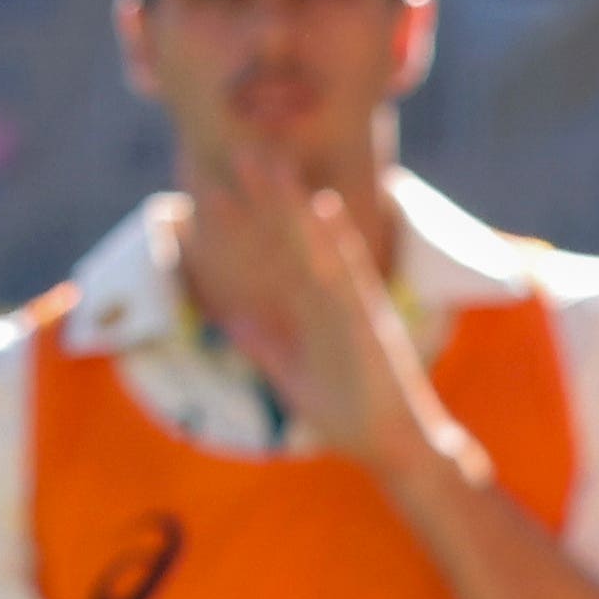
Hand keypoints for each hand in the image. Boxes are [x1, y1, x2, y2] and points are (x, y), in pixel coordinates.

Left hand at [177, 154, 433, 472]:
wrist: (391, 446)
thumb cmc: (346, 410)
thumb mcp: (288, 374)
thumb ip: (265, 344)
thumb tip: (233, 322)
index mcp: (311, 308)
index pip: (269, 259)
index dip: (241, 225)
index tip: (207, 192)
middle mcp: (331, 296)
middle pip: (291, 238)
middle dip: (266, 197)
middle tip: (239, 152)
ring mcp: (350, 304)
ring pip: (316, 244)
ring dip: (292, 204)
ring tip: (269, 164)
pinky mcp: (367, 320)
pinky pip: (347, 275)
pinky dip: (334, 241)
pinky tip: (321, 209)